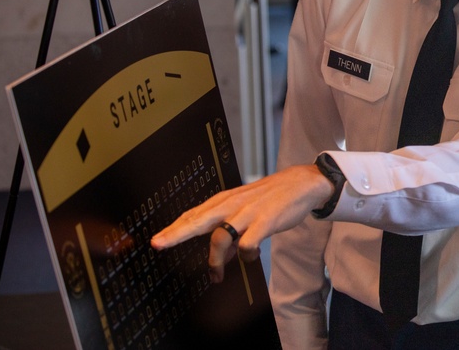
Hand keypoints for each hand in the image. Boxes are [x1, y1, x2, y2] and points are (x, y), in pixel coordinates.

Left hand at [150, 164, 332, 282]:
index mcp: (225, 200)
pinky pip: (247, 245)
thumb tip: (221, 257)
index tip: (157, 240)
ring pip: (221, 237)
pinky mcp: (264, 222)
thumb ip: (231, 231)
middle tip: (158, 244)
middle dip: (177, 233)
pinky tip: (250, 257)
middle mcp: (232, 205)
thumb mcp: (246, 209)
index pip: (194, 214)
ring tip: (216, 275)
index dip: (174, 228)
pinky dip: (246, 256)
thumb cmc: (271, 196)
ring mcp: (248, 213)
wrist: (301, 183)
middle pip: (198, 220)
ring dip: (215, 261)